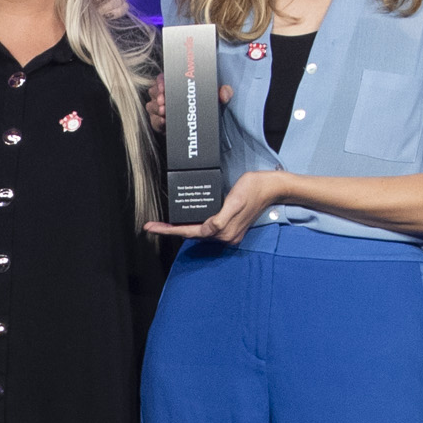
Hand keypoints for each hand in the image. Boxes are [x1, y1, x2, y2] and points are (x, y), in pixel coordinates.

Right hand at [144, 66, 228, 133]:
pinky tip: (164, 122)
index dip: (161, 81)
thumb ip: (224, 94)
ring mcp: (162, 110)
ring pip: (151, 106)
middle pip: (154, 92)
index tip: (164, 87)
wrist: (206, 131)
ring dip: (156, 109)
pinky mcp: (161, 124)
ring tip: (164, 112)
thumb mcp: (218, 99)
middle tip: (163, 101)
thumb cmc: (210, 109)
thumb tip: (224, 93)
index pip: (164, 78)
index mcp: (178, 86)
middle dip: (157, 95)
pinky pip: (154, 122)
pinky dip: (157, 122)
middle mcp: (168, 96)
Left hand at [144, 169, 281, 244]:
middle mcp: (225, 236)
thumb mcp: (235, 201)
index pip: (190, 232)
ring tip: (163, 225)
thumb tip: (206, 229)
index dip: (169, 230)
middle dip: (171, 230)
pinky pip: (206, 228)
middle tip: (151, 226)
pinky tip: (185, 221)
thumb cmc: (253, 189)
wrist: (272, 187)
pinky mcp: (231, 226)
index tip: (151, 228)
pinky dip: (193, 225)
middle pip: (192, 234)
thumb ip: (220, 219)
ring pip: (198, 232)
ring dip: (180, 228)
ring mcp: (228, 232)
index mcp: (224, 231)